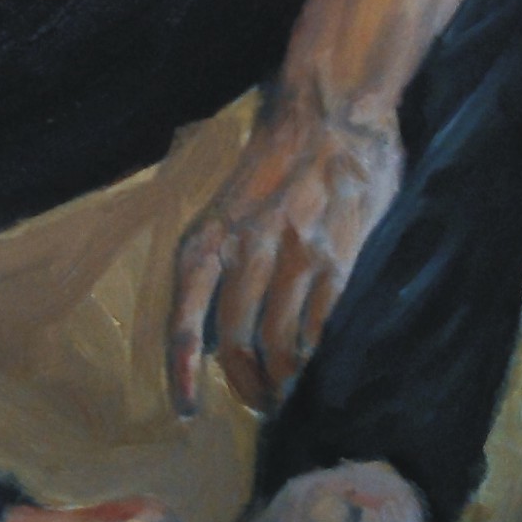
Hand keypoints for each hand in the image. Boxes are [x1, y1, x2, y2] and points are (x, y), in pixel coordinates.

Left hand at [169, 100, 403, 417]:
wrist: (331, 112)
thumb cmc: (278, 160)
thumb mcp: (228, 202)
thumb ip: (220, 256)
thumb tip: (216, 326)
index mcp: (210, 234)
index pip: (186, 317)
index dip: (182, 371)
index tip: (188, 409)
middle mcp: (246, 248)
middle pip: (236, 342)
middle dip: (247, 384)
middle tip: (262, 403)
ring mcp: (294, 255)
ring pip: (281, 343)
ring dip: (284, 380)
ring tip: (290, 394)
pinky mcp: (339, 258)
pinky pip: (323, 327)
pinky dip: (318, 356)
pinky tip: (320, 365)